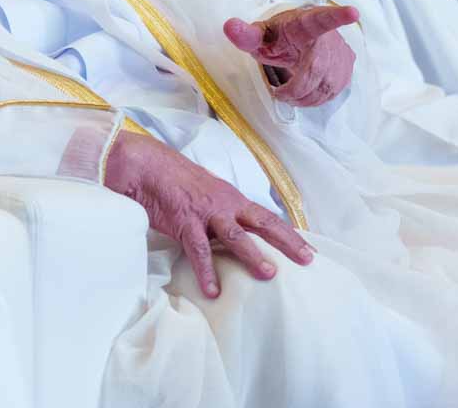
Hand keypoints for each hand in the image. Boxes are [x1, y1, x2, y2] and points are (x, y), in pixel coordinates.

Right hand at [103, 131, 313, 297]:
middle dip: (286, 241)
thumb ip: (223, 214)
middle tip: (306, 259)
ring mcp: (206, 213)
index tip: (309, 251)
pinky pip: (199, 250)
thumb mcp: (207, 195)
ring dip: (252, 255)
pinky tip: (213, 290)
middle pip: (263, 222)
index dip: (289, 234)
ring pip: (235, 235)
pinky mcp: (185, 222)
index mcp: (232, 199)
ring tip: (268, 274)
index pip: (267, 217)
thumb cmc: (176, 183)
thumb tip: (235, 237)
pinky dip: (206, 271)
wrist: (148, 167)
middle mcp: (225, 204)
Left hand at [223, 4, 359, 106]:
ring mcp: (341, 54)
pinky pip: (331, 93)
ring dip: (303, 97)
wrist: (301, 38)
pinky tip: (303, 94)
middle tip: (279, 93)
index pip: (322, 19)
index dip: (338, 16)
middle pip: (316, 70)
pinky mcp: (347, 69)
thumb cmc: (280, 35)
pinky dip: (313, 99)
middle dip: (296, 88)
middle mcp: (328, 37)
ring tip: (288, 93)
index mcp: (305, 23)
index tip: (353, 12)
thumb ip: (246, 33)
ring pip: (325, 86)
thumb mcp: (261, 34)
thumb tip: (228, 26)